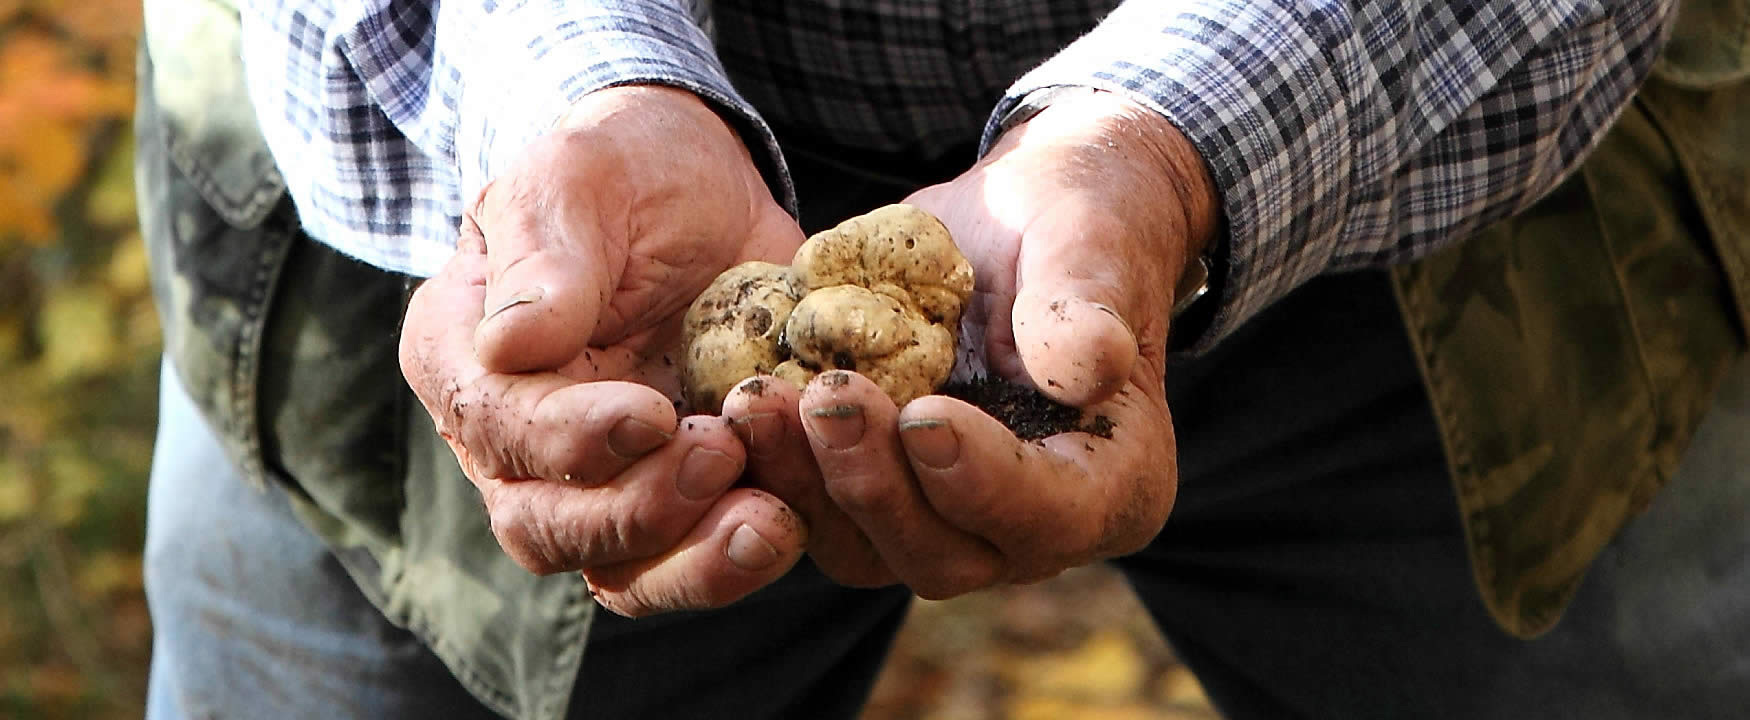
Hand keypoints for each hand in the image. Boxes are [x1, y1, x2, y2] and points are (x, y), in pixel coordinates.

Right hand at [399, 86, 807, 615]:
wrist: (702, 189)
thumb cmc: (623, 168)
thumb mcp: (582, 177)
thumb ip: (545, 257)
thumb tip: (511, 343)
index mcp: (464, 358)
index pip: (500, 425)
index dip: (571, 437)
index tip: (650, 415)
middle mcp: (515, 443)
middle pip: (549, 526)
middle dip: (639, 510)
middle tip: (721, 456)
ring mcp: (597, 482)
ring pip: (621, 570)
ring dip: (694, 562)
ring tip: (769, 527)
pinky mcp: (678, 496)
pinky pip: (692, 560)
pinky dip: (737, 556)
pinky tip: (794, 520)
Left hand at [724, 91, 1217, 595]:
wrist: (1020, 221)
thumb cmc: (1077, 225)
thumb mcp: (1092, 243)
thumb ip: (1088, 307)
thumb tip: (1090, 368)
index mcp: (1110, 486)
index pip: (1047, 513)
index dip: (982, 478)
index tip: (924, 414)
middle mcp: (1025, 528)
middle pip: (941, 553)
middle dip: (874, 484)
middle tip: (825, 397)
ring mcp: (941, 521)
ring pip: (862, 548)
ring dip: (805, 482)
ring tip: (756, 400)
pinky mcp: (874, 492)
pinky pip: (814, 508)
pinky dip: (774, 465)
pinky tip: (736, 402)